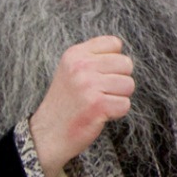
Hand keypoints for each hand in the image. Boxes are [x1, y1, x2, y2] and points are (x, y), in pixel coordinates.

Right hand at [29, 35, 133, 176]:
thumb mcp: (70, 71)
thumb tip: (122, 55)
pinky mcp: (97, 105)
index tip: (99, 74)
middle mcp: (80, 66)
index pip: (114, 43)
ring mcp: (88, 85)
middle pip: (126, 64)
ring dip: (118, 97)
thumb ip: (92, 58)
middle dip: (118, 80)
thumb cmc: (65, 103)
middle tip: (99, 92)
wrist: (47, 133)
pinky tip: (98, 114)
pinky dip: (116, 113)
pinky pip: (125, 104)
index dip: (113, 60)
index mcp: (74, 54)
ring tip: (98, 102)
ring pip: (129, 85)